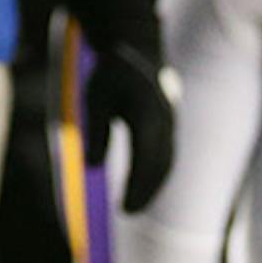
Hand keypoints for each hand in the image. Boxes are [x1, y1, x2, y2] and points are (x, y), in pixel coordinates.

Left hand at [85, 40, 178, 213]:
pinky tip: (142, 188)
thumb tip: (90, 167)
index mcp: (147, 112)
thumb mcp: (96, 97)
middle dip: (146, 191)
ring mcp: (170, 123)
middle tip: (127, 212)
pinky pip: (167, 155)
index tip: (124, 207)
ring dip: (153, 186)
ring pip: (166, 162)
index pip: (145, 157)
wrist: (138, 50)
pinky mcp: (169, 126)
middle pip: (160, 165)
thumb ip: (95, 130)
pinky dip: (156, 174)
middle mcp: (164, 120)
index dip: (137, 185)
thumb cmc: (112, 75)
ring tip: (133, 206)